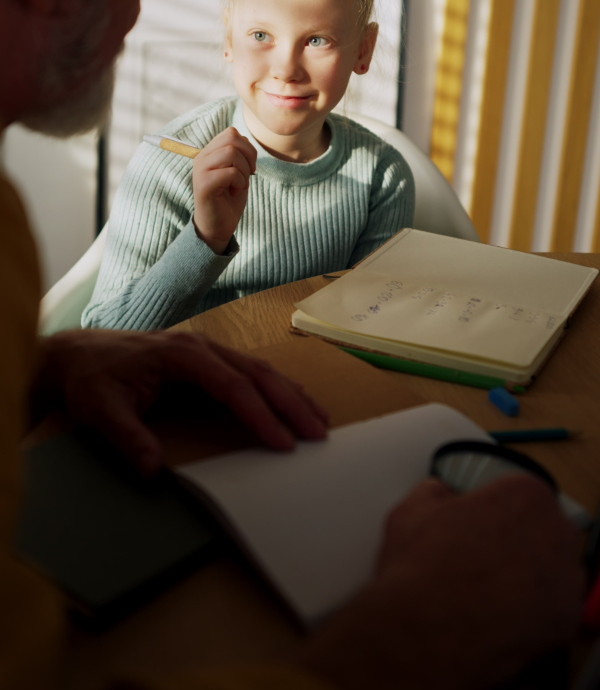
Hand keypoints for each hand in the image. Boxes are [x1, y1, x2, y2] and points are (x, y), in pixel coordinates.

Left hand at [33, 328, 327, 474]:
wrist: (77, 355)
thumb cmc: (91, 379)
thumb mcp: (99, 410)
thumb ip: (126, 438)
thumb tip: (151, 469)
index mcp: (180, 355)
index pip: (232, 386)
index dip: (260, 415)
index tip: (283, 443)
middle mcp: (201, 347)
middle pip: (257, 374)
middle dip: (291, 403)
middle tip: (318, 434)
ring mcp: (206, 351)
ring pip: (260, 370)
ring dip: (291, 394)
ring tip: (320, 420)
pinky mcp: (207, 361)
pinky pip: (250, 372)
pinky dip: (276, 389)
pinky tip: (293, 404)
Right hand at [192, 127, 255, 253]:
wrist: (218, 227)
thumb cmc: (229, 200)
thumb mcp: (237, 172)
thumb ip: (238, 154)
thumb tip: (245, 139)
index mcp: (209, 153)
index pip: (231, 133)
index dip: (247, 147)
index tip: (249, 166)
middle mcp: (201, 158)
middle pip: (232, 138)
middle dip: (248, 155)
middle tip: (249, 173)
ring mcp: (200, 170)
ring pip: (231, 152)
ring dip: (243, 170)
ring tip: (239, 184)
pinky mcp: (204, 184)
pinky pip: (230, 172)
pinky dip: (240, 181)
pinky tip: (235, 191)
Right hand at [298, 475, 583, 689]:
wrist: (418, 631)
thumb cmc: (414, 570)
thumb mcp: (413, 511)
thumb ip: (435, 495)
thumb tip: (438, 493)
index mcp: (519, 495)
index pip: (528, 494)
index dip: (506, 513)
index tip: (494, 527)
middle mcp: (551, 532)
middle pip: (548, 530)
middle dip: (523, 542)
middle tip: (493, 560)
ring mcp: (561, 578)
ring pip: (556, 568)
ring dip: (533, 574)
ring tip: (496, 590)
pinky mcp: (561, 620)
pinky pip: (555, 607)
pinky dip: (536, 611)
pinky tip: (504, 616)